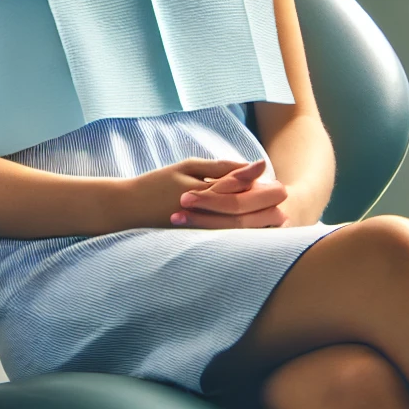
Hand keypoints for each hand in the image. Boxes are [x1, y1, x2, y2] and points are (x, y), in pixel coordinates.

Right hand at [125, 158, 288, 229]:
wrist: (127, 209)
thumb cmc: (157, 184)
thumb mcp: (185, 168)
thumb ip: (217, 168)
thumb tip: (249, 168)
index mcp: (201, 190)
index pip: (238, 184)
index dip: (258, 180)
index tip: (274, 176)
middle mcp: (202, 211)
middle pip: (243, 206)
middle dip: (265, 200)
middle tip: (282, 193)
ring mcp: (199, 228)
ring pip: (238, 225)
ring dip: (259, 216)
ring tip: (274, 208)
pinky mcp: (197, 240)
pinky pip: (227, 236)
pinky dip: (244, 230)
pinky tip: (256, 225)